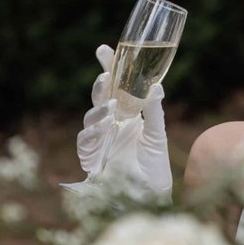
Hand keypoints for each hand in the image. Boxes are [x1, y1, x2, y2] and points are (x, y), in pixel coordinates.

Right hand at [75, 45, 172, 197]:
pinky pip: (86, 141)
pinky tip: (105, 127)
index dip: (109, 68)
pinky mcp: (92, 158)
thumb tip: (156, 86)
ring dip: (99, 110)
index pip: (116, 87)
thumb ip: (154, 111)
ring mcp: (100, 140)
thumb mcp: (157, 135)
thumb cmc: (155, 166)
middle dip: (100, 85)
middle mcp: (111, 124)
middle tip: (106, 75)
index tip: (104, 49)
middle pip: (100, 98)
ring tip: (112, 107)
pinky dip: (93, 132)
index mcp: (127, 114)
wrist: (150, 195)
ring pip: (90, 117)